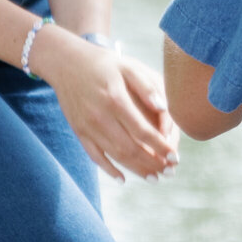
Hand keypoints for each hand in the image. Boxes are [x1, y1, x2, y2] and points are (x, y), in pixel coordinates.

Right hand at [32, 30, 177, 182]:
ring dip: (136, 170)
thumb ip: (147, 86)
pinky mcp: (78, 131)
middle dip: (152, 163)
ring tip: (154, 178)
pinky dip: (108, 169)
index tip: (175, 156)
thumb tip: (163, 108)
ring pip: (114, 155)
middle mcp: (100, 116)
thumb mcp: (128, 66)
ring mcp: (87, 126)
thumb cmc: (104, 63)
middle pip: (130, 149)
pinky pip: (94, 155)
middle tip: (170, 172)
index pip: (143, 131)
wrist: (66, 62)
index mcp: (115, 99)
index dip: (161, 146)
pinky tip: (123, 179)